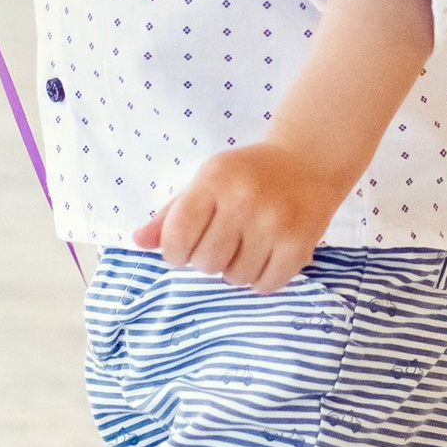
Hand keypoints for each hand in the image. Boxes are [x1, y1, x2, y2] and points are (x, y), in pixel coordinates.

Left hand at [135, 141, 343, 291]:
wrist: (309, 161)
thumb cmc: (248, 174)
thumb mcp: (206, 181)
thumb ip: (172, 213)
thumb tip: (138, 241)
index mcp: (214, 181)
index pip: (176, 237)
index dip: (175, 252)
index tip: (185, 247)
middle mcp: (243, 200)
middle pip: (205, 263)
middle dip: (207, 260)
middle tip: (223, 243)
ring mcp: (273, 222)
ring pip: (235, 278)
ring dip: (235, 270)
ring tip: (246, 247)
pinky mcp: (299, 243)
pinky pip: (266, 285)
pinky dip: (261, 279)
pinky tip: (265, 257)